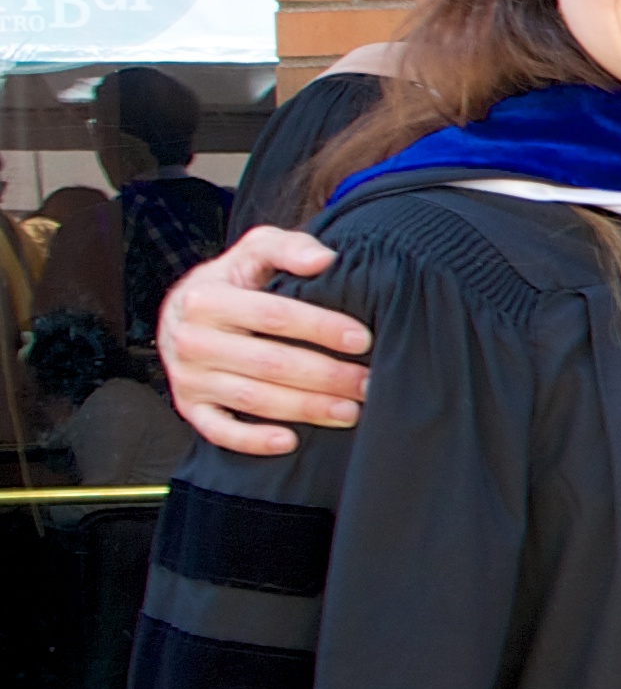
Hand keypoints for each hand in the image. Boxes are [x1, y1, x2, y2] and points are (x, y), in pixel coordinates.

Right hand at [156, 230, 365, 456]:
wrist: (182, 311)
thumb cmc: (233, 281)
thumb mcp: (254, 251)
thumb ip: (287, 247)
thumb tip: (324, 259)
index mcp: (207, 299)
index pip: (273, 315)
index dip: (321, 328)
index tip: (363, 340)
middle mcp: (192, 340)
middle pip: (269, 363)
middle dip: (326, 375)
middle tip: (369, 383)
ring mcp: (188, 377)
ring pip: (253, 399)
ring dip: (306, 409)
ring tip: (351, 411)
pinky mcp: (189, 406)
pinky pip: (218, 430)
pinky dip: (252, 440)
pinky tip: (289, 441)